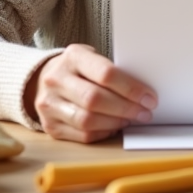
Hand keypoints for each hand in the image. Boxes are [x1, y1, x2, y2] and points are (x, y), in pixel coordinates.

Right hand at [25, 44, 157, 142]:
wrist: (43, 79)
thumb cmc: (78, 69)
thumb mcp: (92, 59)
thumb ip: (112, 72)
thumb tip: (143, 93)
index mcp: (72, 57)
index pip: (106, 73)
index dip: (131, 88)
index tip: (149, 97)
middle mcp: (56, 79)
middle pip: (95, 99)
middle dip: (126, 108)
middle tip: (144, 113)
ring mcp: (49, 104)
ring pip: (87, 121)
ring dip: (115, 122)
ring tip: (129, 119)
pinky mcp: (50, 126)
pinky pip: (82, 136)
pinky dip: (103, 132)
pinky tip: (113, 126)